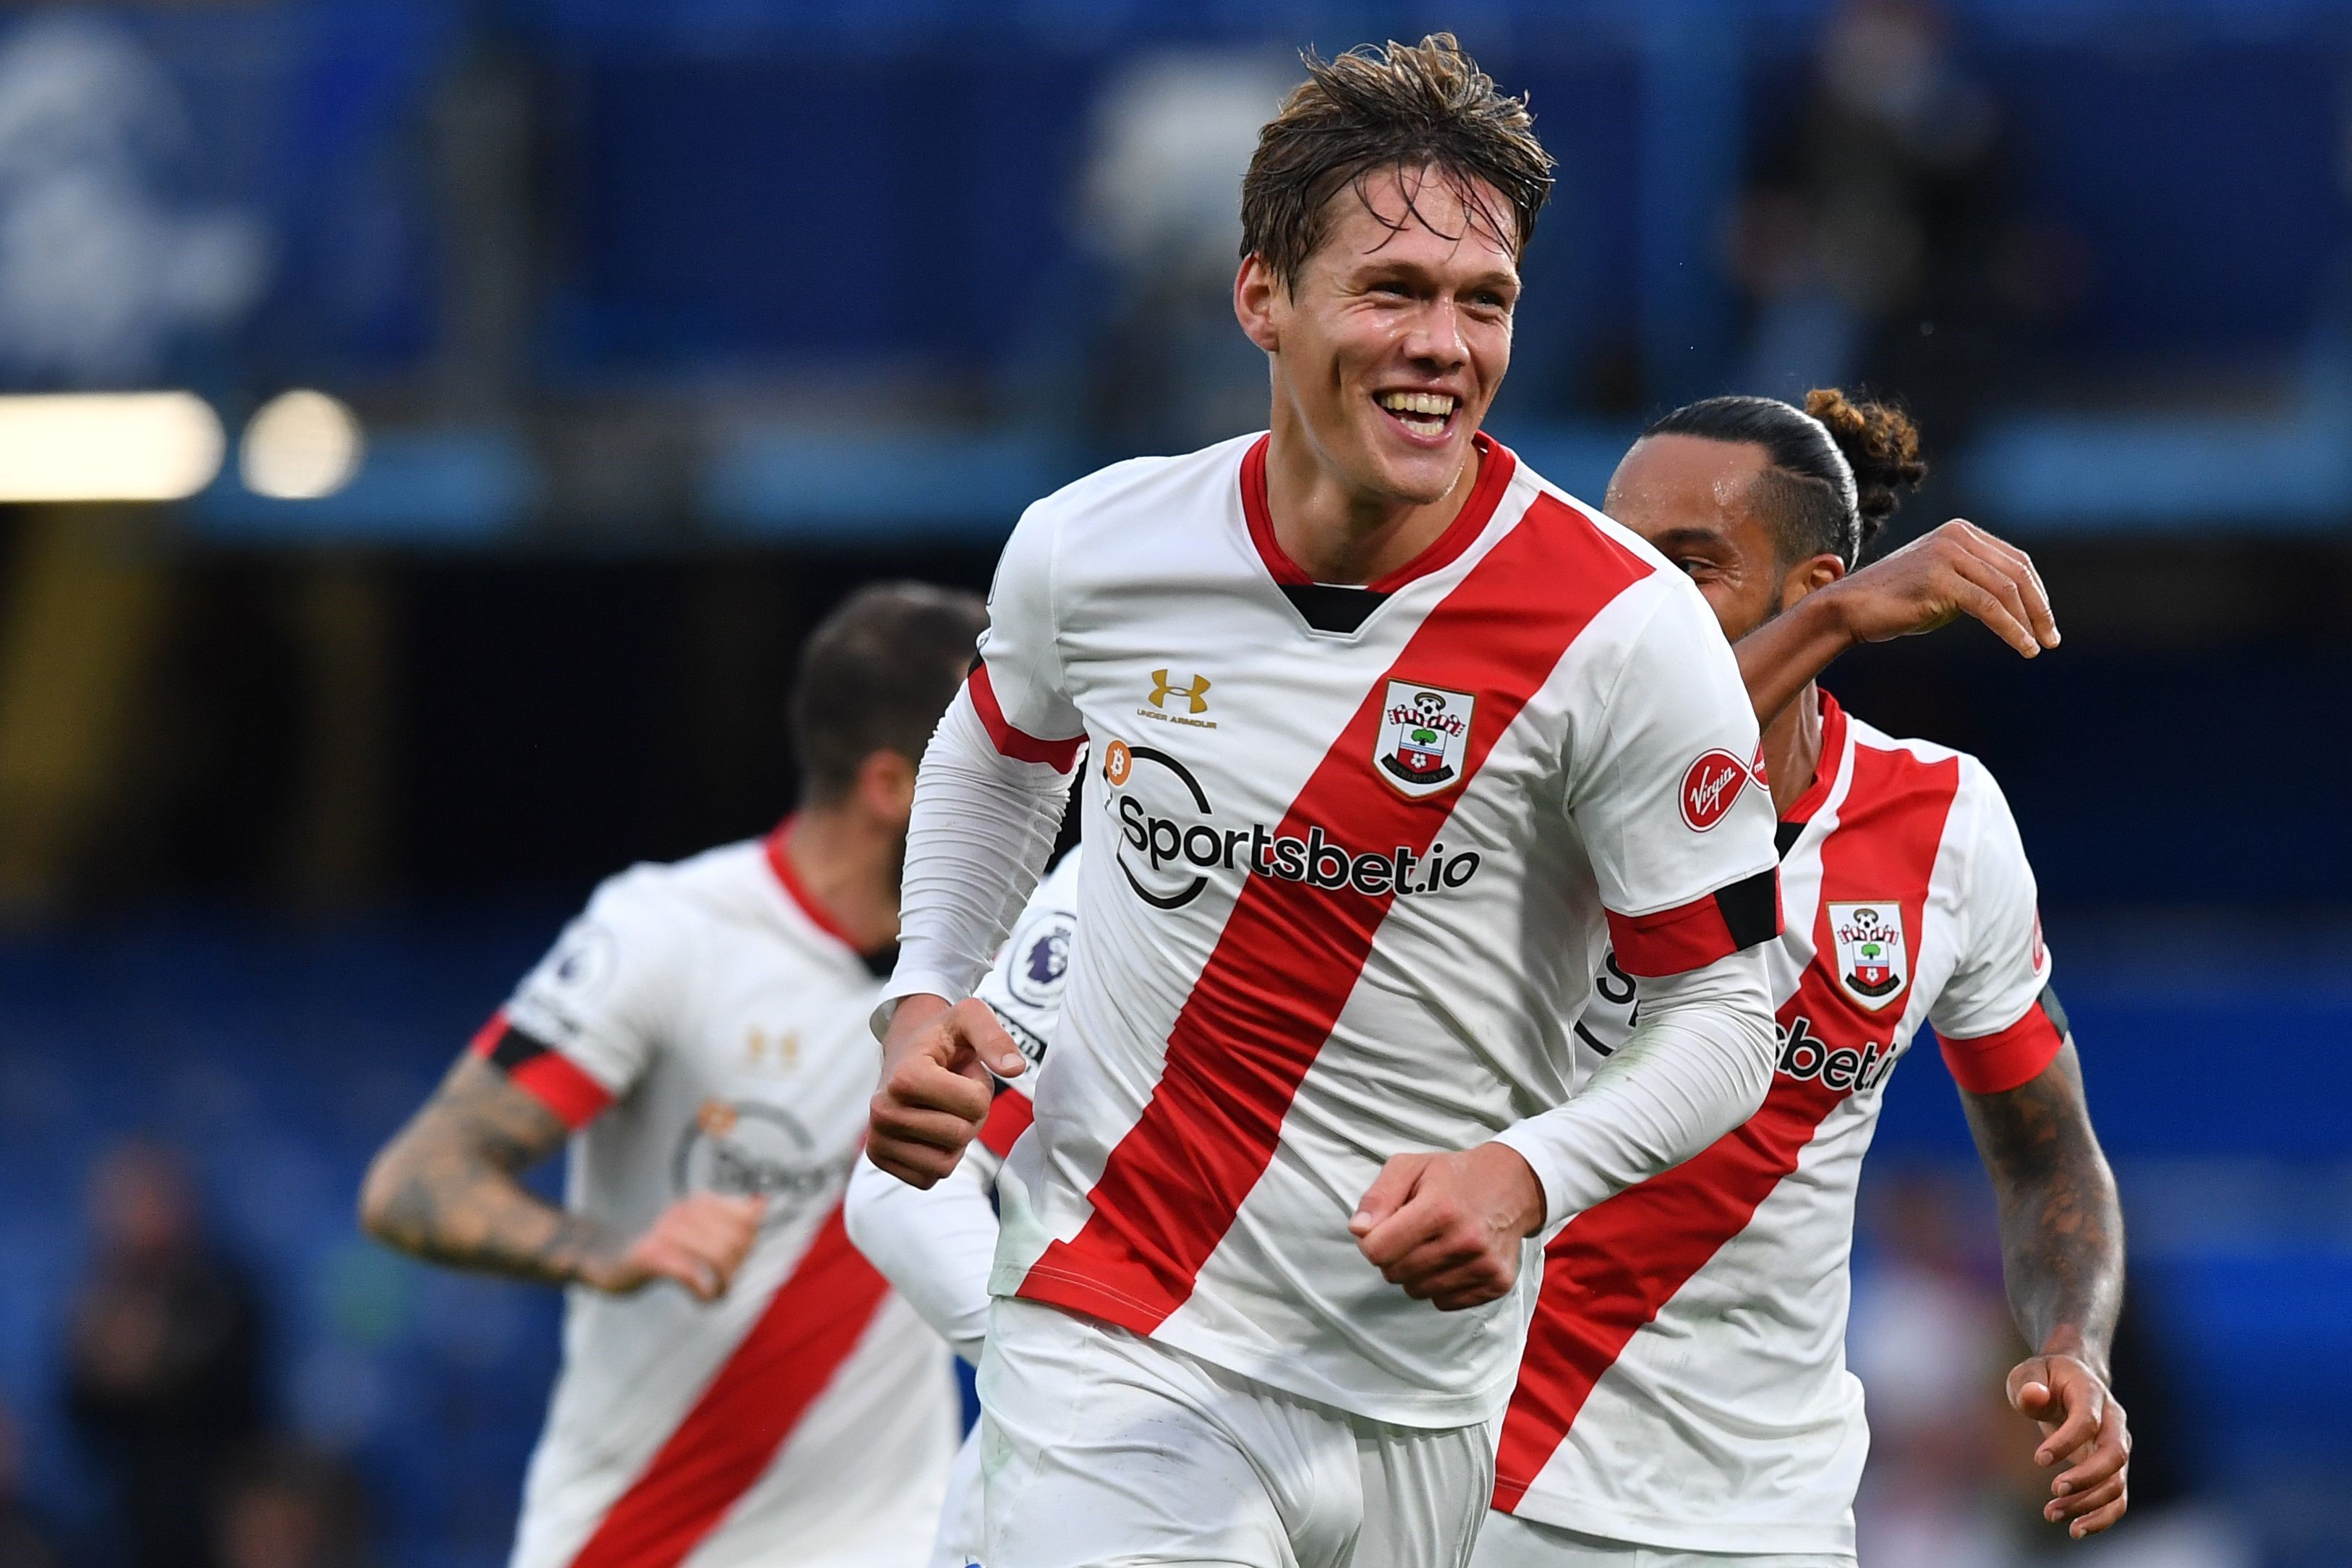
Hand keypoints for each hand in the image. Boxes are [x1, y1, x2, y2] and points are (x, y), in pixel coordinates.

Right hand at [584, 1192, 765, 1300]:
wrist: (610, 1259)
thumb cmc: (660, 1248)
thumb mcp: (698, 1230)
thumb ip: (731, 1219)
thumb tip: (762, 1204)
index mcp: (699, 1203)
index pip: (747, 1219)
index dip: (750, 1244)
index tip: (739, 1260)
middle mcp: (685, 1212)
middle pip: (737, 1240)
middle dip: (738, 1266)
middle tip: (725, 1281)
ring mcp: (667, 1233)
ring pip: (719, 1257)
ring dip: (725, 1283)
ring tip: (718, 1292)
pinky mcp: (652, 1256)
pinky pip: (692, 1275)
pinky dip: (705, 1293)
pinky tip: (703, 1299)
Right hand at [869, 994, 1026, 1187]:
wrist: (904, 1051)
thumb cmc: (941, 1037)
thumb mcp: (970, 1018)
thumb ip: (995, 1038)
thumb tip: (1016, 1068)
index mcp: (904, 1077)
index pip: (974, 1105)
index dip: (980, 1090)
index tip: (961, 1074)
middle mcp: (882, 1111)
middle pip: (960, 1135)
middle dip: (970, 1116)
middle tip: (954, 1093)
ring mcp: (877, 1138)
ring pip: (945, 1163)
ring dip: (955, 1141)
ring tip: (942, 1110)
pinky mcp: (880, 1159)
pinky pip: (930, 1177)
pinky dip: (939, 1158)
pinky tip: (929, 1131)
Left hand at [1351, 1143, 1545, 1310]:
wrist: (1513, 1186)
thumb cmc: (1453, 1176)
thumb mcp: (1409, 1167)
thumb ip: (1378, 1197)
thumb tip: (1358, 1231)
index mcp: (1440, 1209)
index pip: (1378, 1251)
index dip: (1371, 1241)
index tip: (1385, 1228)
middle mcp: (1465, 1241)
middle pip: (1395, 1274)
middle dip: (1393, 1256)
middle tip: (1411, 1234)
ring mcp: (1484, 1266)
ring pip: (1417, 1291)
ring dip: (1415, 1273)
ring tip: (1433, 1245)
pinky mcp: (1496, 1284)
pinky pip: (1444, 1302)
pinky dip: (1440, 1286)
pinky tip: (1452, 1259)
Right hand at [1823, 520, 2059, 657]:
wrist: (1850, 609)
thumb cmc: (1895, 603)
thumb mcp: (1944, 585)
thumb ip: (1976, 584)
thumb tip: (2017, 606)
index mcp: (1961, 532)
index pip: (2015, 561)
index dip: (2036, 593)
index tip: (2045, 622)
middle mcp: (1957, 536)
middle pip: (2017, 572)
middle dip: (2039, 608)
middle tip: (2051, 638)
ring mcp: (1947, 554)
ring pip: (2006, 590)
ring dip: (2029, 621)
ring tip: (2038, 647)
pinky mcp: (1939, 578)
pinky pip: (1989, 606)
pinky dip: (2011, 629)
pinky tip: (2022, 646)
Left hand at [2008, 1352, 2129, 1538]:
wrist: (2070, 1382)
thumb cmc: (2044, 1378)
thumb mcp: (2028, 1373)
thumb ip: (2028, 1385)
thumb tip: (2033, 1395)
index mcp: (2092, 1393)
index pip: (2088, 1421)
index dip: (2066, 1442)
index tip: (2039, 1460)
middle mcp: (2114, 1423)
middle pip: (2114, 1454)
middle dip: (2086, 1477)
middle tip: (2054, 1490)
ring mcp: (2117, 1447)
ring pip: (2116, 1482)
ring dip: (2087, 1502)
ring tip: (2051, 1513)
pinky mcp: (2112, 1470)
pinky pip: (2117, 1499)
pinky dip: (2101, 1518)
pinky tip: (2075, 1529)